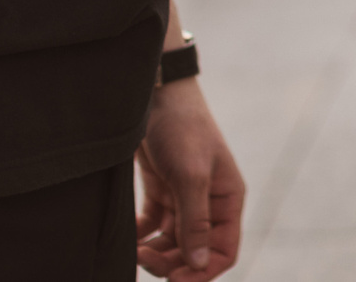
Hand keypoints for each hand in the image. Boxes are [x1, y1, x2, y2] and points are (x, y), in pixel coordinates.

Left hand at [134, 79, 242, 280]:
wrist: (154, 92)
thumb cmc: (181, 127)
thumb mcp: (190, 175)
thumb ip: (195, 221)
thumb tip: (200, 263)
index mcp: (226, 199)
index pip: (224, 250)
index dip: (203, 271)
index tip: (176, 280)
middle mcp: (207, 203)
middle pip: (194, 252)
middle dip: (172, 263)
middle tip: (145, 261)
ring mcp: (182, 198)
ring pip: (171, 244)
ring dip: (155, 254)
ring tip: (135, 252)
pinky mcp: (160, 191)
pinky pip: (152, 228)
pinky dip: (140, 238)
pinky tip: (129, 239)